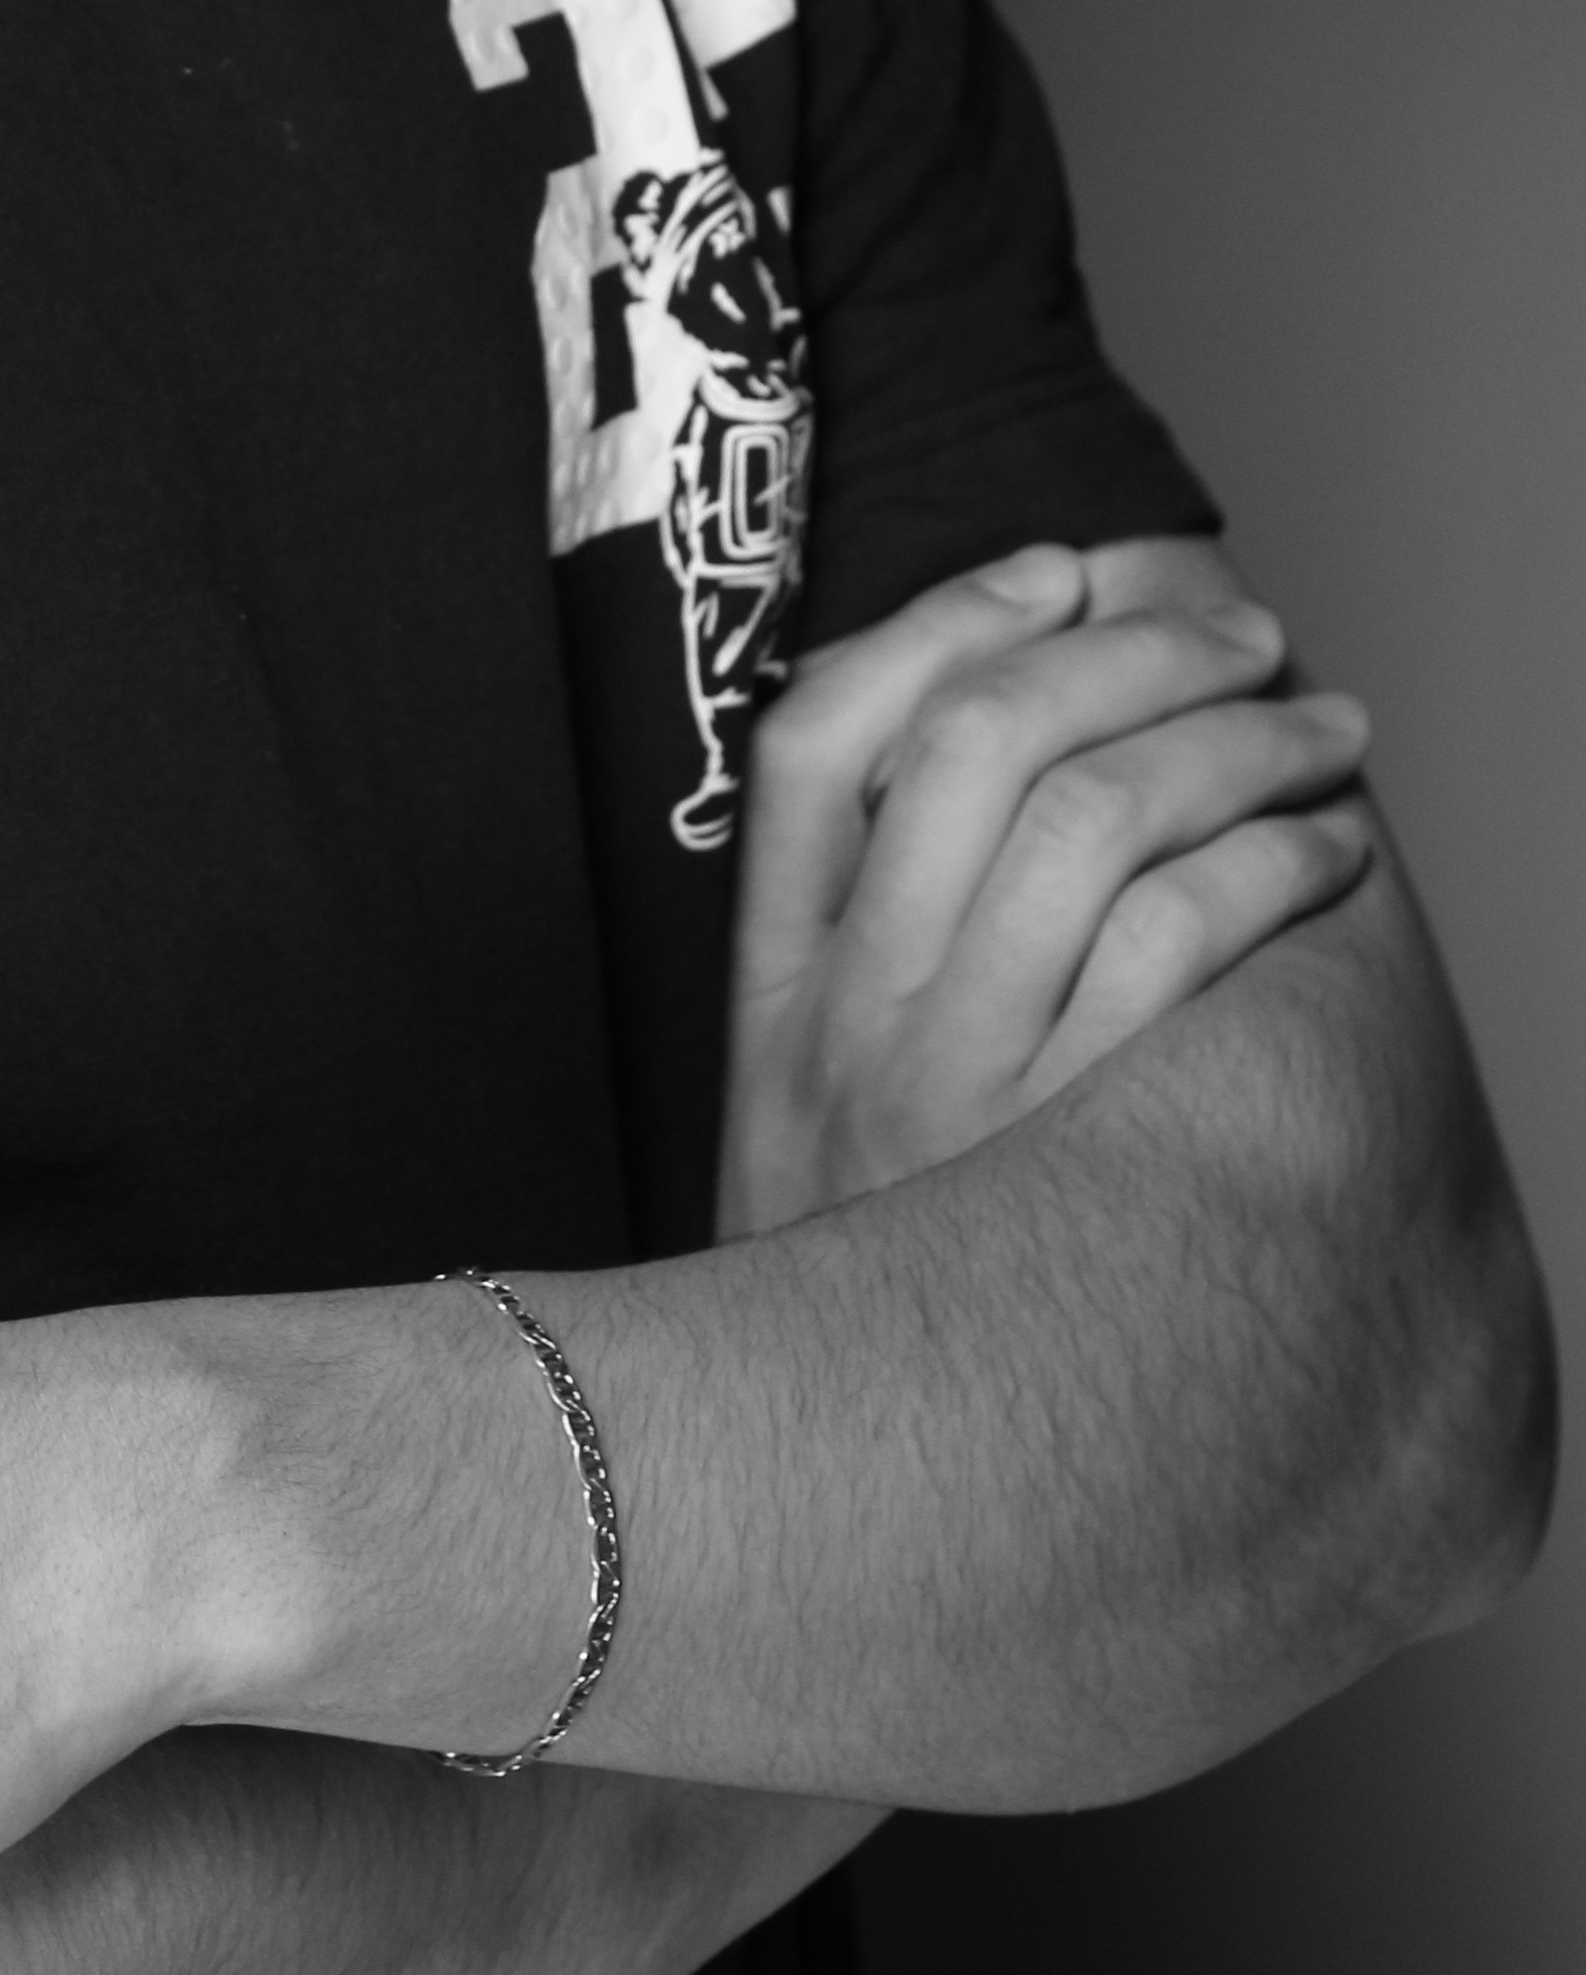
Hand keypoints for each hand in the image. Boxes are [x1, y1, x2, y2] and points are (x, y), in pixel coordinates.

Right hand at [717, 532, 1374, 1235]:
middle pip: (984, 743)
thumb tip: (981, 747)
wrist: (813, 1525)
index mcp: (770, 988)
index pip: (819, 737)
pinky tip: (1322, 859)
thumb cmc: (853, 1295)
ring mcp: (957, 1093)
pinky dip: (1267, 868)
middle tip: (1251, 639)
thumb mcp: (787, 1116)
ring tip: (1321, 734)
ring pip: (1099, 823)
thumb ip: (849, 950)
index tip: (1061, 567)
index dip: (946, 620)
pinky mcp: (1072, 1176)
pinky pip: (1179, 953)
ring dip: (1239, 745)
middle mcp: (851, 1020)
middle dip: (1143, 653)